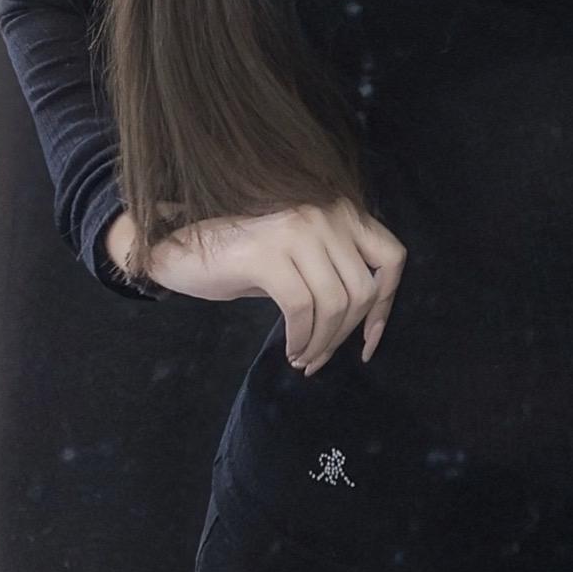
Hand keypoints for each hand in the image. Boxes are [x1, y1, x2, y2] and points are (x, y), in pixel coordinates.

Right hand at [110, 197, 405, 373]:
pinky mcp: (268, 254)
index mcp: (339, 212)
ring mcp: (296, 230)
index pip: (392, 257)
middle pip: (363, 289)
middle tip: (321, 357)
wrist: (180, 247)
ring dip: (323, 343)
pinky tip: (291, 350)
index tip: (369, 341)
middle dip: (347, 334)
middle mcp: (325, 214)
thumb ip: (336, 270)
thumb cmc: (242, 257)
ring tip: (304, 359)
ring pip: (335, 303)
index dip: (388, 304)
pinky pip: (302, 309)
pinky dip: (301, 339)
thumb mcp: (301, 256)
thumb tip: (367, 318)